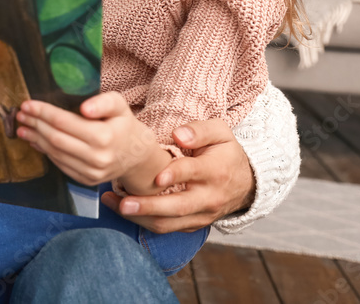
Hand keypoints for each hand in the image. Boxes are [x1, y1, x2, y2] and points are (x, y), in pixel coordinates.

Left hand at [17, 93, 167, 189]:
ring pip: (55, 153)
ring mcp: (91, 172)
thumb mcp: (119, 105)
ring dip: (35, 139)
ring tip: (22, 126)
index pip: (64, 123)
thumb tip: (84, 108)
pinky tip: (35, 140)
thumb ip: (103, 102)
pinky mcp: (86, 180)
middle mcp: (98, 158)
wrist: (137, 156)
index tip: (27, 104)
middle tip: (20, 114)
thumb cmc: (123, 124)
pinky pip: (60, 164)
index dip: (43, 113)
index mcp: (105, 137)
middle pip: (55, 139)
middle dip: (35, 124)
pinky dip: (45, 151)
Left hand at [101, 118, 254, 233]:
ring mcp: (200, 215)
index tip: (156, 177)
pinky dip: (144, 222)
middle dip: (149, 206)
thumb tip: (178, 135)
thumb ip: (200, 130)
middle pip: (178, 206)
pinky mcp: (192, 225)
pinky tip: (122, 209)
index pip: (192, 173)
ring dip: (140, 217)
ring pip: (169, 223)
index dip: (174, 175)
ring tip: (114, 205)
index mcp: (215, 171)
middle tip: (123, 203)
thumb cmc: (224, 153)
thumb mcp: (221, 133)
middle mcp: (208, 197)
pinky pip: (167, 229)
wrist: (245, 184)